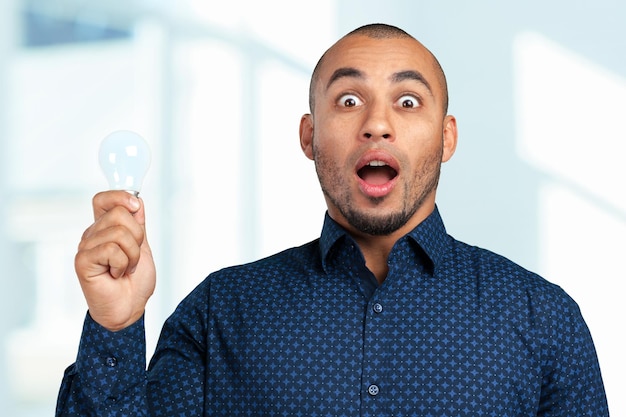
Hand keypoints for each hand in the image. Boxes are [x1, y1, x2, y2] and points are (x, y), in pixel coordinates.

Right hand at [75, 191, 155, 331]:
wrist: (129, 309)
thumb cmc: (134, 282)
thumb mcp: (142, 247)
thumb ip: (138, 224)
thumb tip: (136, 200)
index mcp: (105, 229)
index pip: (103, 199)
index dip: (120, 197)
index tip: (136, 208)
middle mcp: (92, 235)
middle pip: (119, 213)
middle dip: (137, 237)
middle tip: (133, 258)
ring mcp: (86, 247)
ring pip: (119, 233)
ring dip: (132, 255)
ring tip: (126, 268)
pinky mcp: (83, 261)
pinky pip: (112, 250)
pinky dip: (123, 264)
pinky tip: (116, 275)